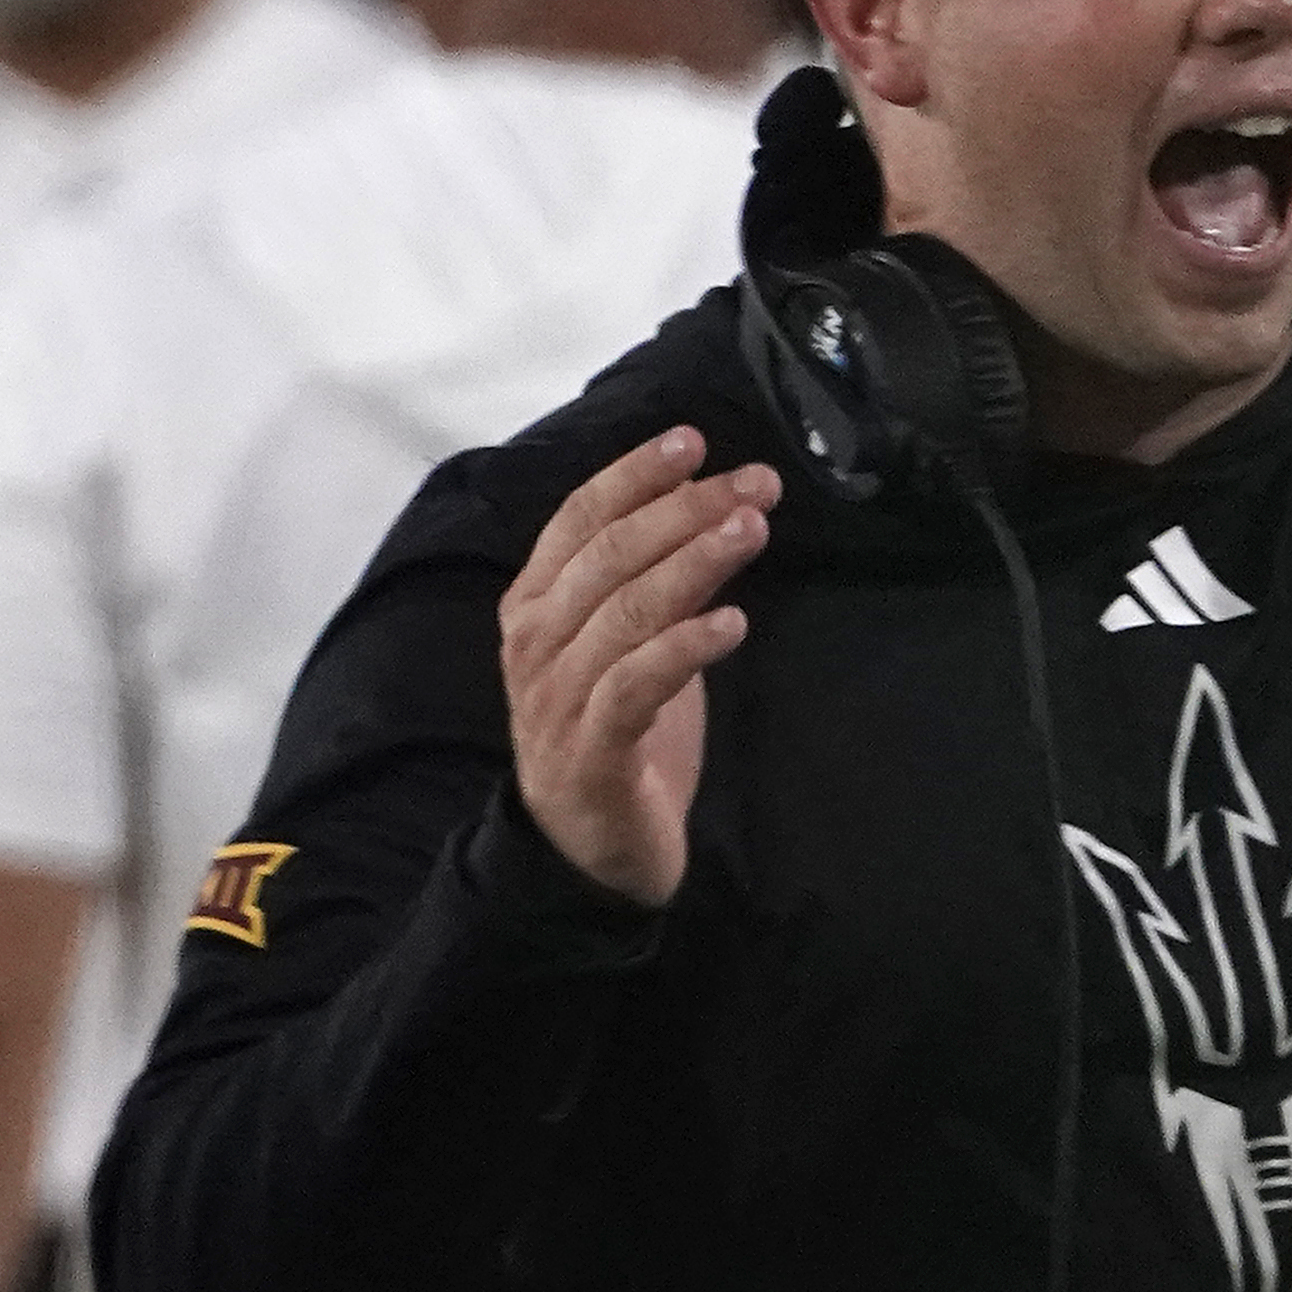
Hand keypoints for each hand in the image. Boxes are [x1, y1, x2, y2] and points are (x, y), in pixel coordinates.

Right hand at [501, 426, 778, 907]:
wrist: (589, 850)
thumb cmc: (616, 731)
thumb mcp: (629, 643)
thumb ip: (652, 580)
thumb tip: (712, 504)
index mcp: (535, 604)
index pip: (579, 519)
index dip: (635, 474)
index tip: (695, 441)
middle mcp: (535, 644)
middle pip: (611, 556)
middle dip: (687, 509)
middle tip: (756, 485)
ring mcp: (556, 699)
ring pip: (626, 612)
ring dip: (695, 564)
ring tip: (752, 531)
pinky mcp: (591, 752)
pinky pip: (635, 686)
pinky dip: (685, 649)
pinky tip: (732, 624)